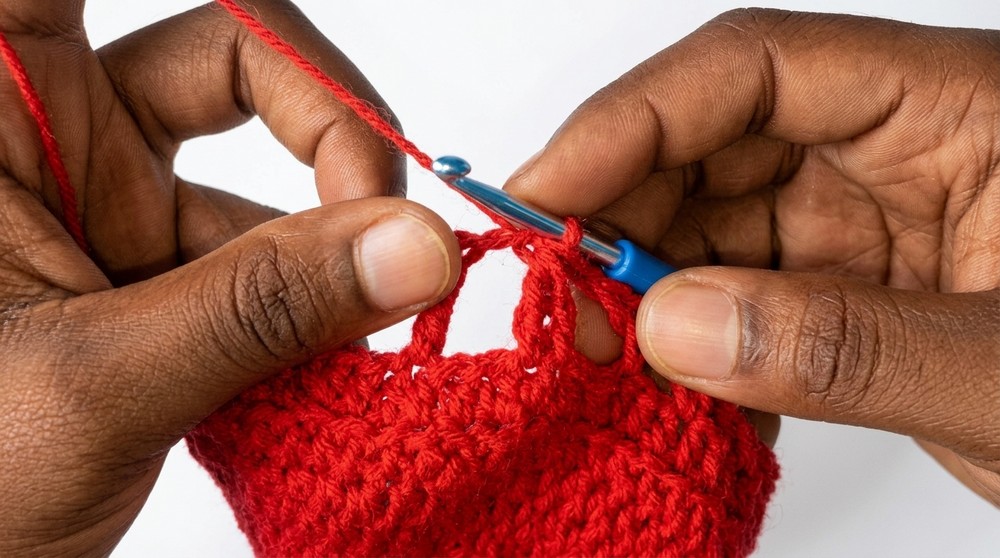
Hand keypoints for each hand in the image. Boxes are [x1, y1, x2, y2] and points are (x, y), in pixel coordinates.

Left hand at [0, 1, 458, 554]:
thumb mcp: (93, 383)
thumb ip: (259, 308)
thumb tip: (419, 247)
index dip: (222, 1)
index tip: (276, 20)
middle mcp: (53, 147)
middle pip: (230, 62)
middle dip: (329, 133)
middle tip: (384, 226)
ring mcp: (108, 218)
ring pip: (264, 190)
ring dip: (330, 262)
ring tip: (363, 338)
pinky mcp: (155, 290)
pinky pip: (266, 273)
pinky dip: (314, 316)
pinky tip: (332, 366)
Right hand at [507, 9, 999, 503]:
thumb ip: (844, 350)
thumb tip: (671, 328)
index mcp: (961, 109)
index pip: (757, 68)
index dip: (632, 119)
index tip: (547, 193)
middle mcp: (905, 148)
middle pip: (715, 141)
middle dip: (625, 218)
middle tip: (567, 301)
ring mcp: (874, 221)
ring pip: (715, 222)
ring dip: (651, 288)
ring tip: (611, 358)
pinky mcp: (856, 289)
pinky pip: (744, 293)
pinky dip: (698, 341)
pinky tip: (684, 390)